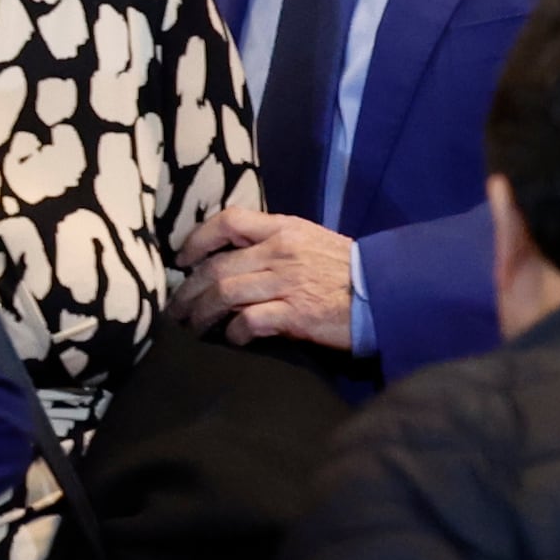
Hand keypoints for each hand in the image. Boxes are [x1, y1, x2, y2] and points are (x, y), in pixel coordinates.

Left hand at [175, 207, 359, 348]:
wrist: (382, 292)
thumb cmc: (343, 269)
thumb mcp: (309, 241)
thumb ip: (272, 244)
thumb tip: (230, 259)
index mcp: (284, 228)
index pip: (229, 220)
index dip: (198, 239)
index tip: (182, 259)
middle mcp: (281, 251)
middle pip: (216, 267)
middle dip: (188, 291)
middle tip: (176, 309)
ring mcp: (286, 283)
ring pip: (224, 294)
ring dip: (201, 315)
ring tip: (193, 328)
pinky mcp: (294, 314)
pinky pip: (248, 322)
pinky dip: (234, 333)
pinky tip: (233, 339)